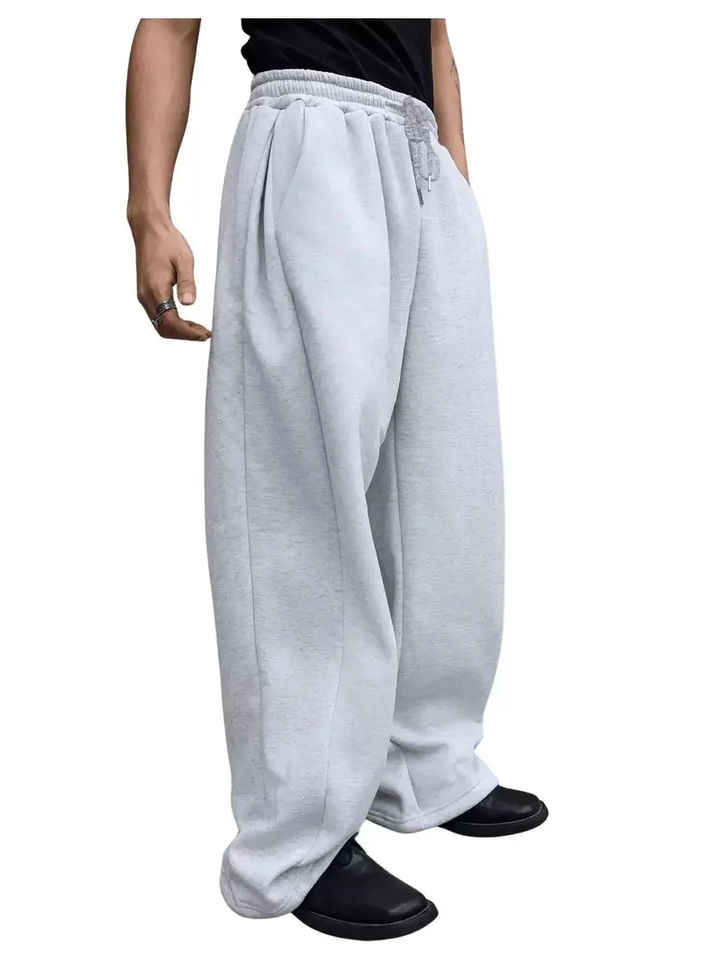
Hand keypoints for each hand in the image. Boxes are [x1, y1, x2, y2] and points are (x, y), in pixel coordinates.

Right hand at [132, 218, 210, 340]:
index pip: (171, 323)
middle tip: (206, 334)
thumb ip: (187, 283)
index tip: (206, 334)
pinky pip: (158, 316)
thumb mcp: (184, 260)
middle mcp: (146, 296)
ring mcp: (144, 296)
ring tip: (200, 330)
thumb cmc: (167, 241)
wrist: (149, 228)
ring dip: (180, 331)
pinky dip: (173, 323)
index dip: (189, 333)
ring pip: (160, 324)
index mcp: (155, 289)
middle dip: (185, 335)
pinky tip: (187, 321)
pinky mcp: (146, 293)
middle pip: (164, 329)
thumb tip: (189, 304)